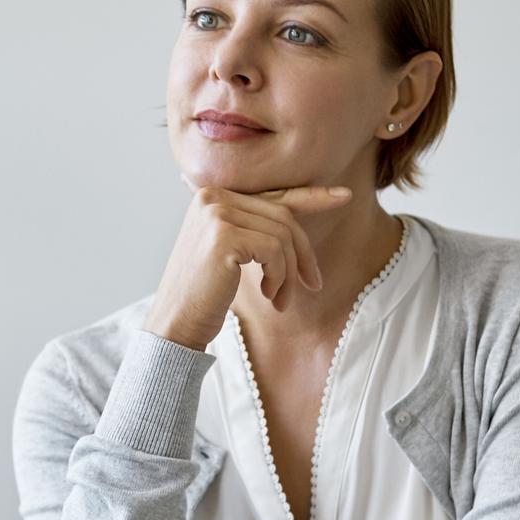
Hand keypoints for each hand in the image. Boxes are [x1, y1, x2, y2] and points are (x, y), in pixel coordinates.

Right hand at [144, 185, 353, 346]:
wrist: (174, 325)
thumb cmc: (204, 295)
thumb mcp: (233, 253)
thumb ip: (258, 229)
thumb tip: (300, 215)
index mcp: (212, 195)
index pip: (272, 195)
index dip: (311, 197)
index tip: (344, 196)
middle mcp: (211, 196)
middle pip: (282, 216)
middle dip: (303, 254)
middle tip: (311, 285)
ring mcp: (215, 213)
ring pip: (282, 236)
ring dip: (290, 273)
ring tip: (279, 298)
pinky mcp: (223, 235)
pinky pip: (275, 250)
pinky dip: (280, 277)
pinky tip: (268, 295)